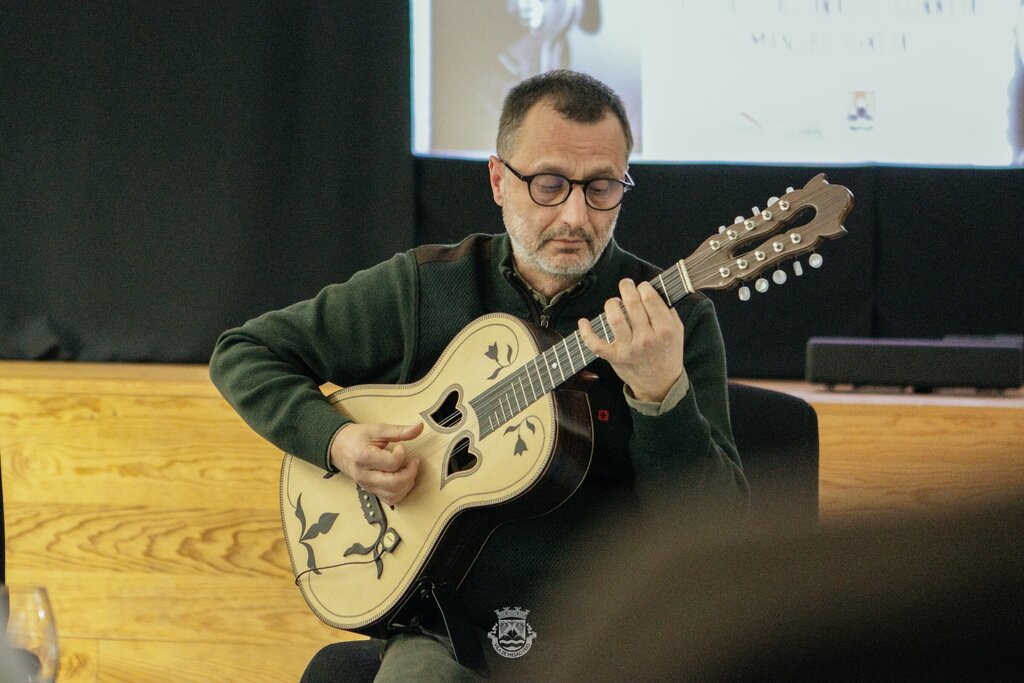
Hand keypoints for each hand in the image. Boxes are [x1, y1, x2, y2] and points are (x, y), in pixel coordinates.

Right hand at [329, 422, 423, 504]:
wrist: (338, 448)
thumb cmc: (356, 438)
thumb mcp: (377, 430)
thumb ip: (399, 430)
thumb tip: (419, 427)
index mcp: (365, 457)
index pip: (392, 463)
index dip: (403, 454)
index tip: (401, 447)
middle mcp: (365, 475)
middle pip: (395, 483)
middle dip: (410, 472)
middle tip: (412, 461)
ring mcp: (368, 486)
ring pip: (394, 495)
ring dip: (408, 483)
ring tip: (408, 469)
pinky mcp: (372, 491)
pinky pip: (390, 500)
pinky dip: (401, 491)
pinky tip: (402, 478)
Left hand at [578, 278, 683, 402]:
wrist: (660, 384)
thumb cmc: (668, 354)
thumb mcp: (678, 331)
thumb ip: (668, 310)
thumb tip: (653, 289)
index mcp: (665, 329)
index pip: (650, 298)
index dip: (643, 287)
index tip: (641, 287)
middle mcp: (647, 338)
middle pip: (632, 304)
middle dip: (626, 288)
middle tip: (625, 285)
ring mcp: (629, 348)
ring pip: (614, 318)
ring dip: (611, 304)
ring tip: (614, 302)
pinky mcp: (614, 357)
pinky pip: (595, 343)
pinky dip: (586, 332)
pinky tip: (584, 322)